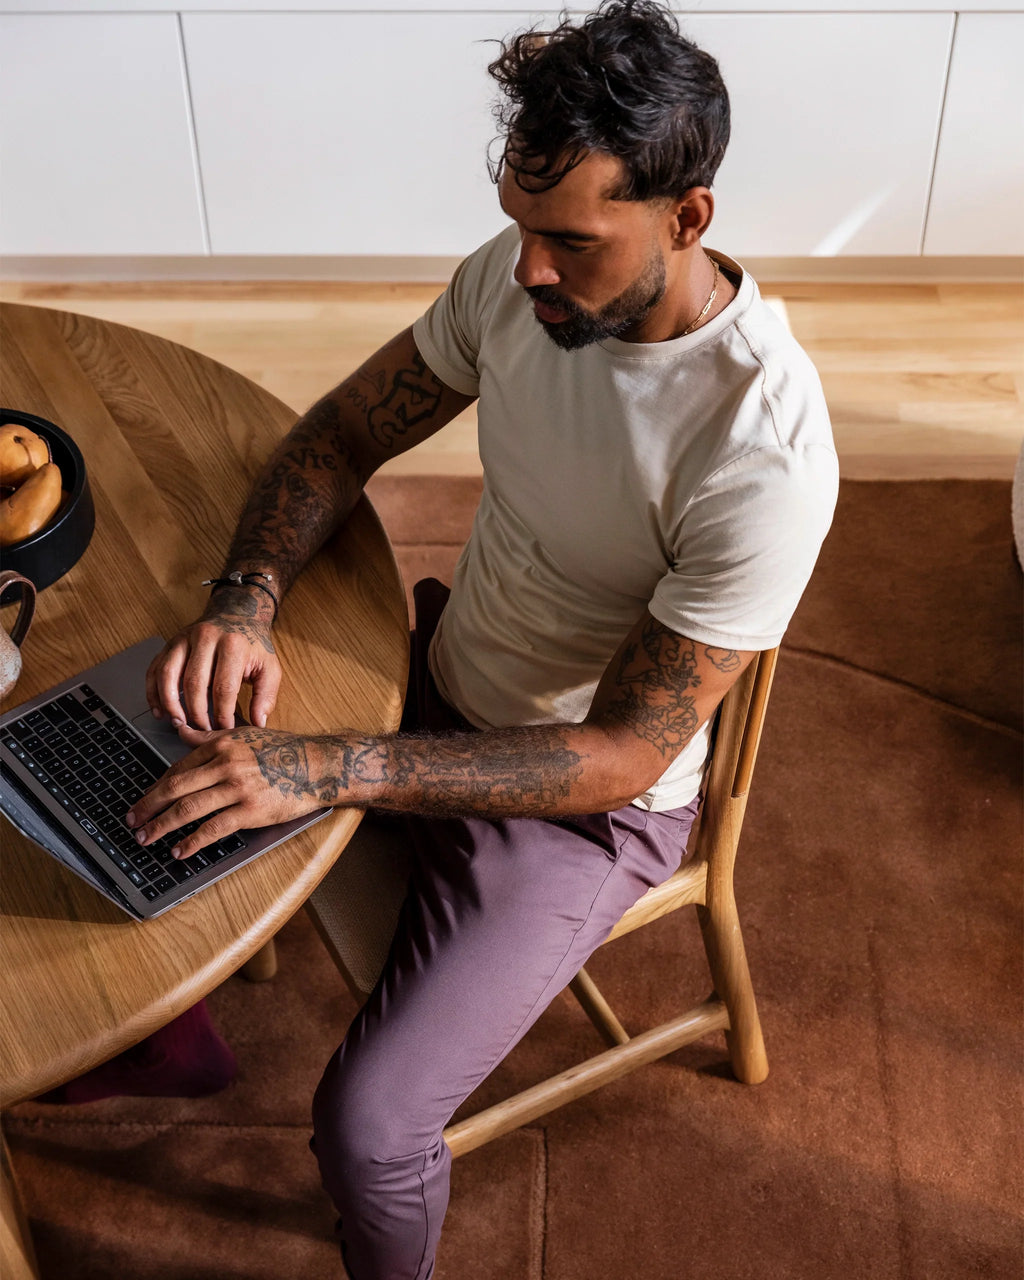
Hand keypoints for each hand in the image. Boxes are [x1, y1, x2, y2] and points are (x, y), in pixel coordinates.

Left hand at [125, 724, 336, 859]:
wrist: (319, 766)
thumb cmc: (285, 751)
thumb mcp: (245, 734)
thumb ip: (209, 736)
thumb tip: (179, 730)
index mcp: (222, 745)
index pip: (178, 768)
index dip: (156, 787)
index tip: (143, 801)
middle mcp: (226, 764)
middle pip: (176, 787)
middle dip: (149, 806)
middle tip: (132, 820)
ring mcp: (238, 788)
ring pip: (189, 808)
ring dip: (162, 826)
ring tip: (146, 838)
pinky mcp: (251, 810)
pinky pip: (214, 828)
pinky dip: (192, 841)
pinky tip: (179, 851)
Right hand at [146, 599, 281, 730]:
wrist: (237, 614)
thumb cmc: (252, 645)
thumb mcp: (269, 667)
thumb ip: (266, 696)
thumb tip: (258, 723)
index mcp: (233, 645)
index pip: (223, 687)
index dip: (222, 714)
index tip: (224, 729)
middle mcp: (206, 638)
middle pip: (194, 683)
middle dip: (196, 713)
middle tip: (202, 730)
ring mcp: (184, 639)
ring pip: (168, 675)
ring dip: (170, 703)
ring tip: (178, 723)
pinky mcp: (170, 643)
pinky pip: (154, 669)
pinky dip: (153, 692)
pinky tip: (160, 710)